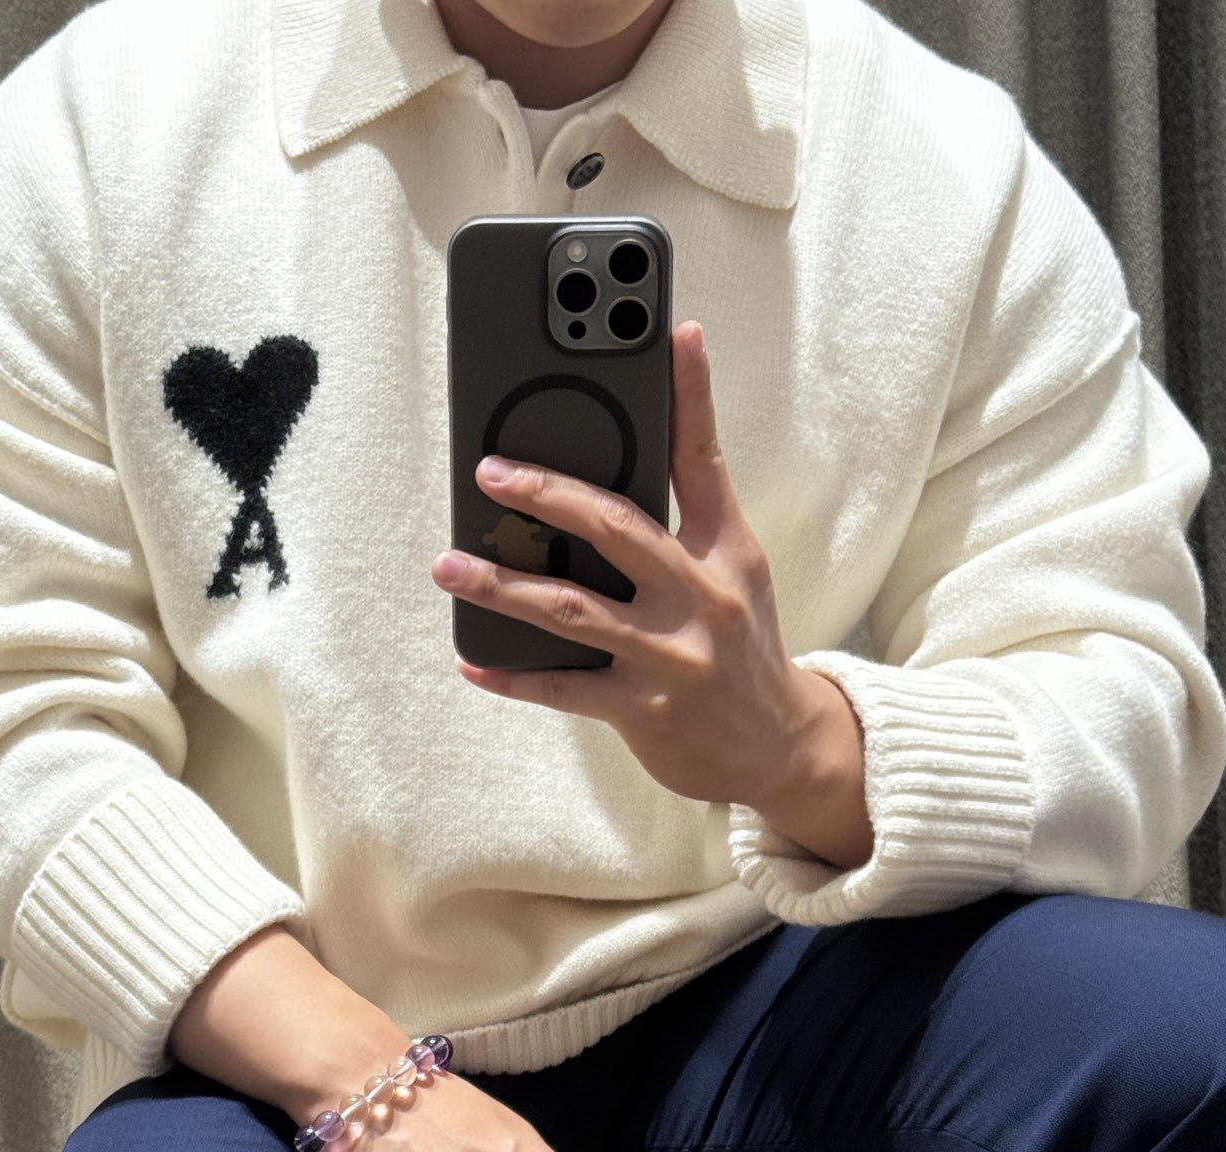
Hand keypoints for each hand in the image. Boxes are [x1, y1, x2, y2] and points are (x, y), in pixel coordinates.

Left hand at [430, 319, 829, 812]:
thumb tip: (604, 474)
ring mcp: (671, 655)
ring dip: (501, 586)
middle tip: (489, 472)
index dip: (690, 392)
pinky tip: (471, 661)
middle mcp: (702, 597)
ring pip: (571, 609)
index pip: (705, 458)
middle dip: (547, 493)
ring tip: (448, 565)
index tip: (673, 330)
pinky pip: (563, 689)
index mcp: (727, 550)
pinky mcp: (644, 709)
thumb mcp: (733, 574)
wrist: (777, 748)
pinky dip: (512, 676)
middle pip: (618, 526)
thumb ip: (684, 521)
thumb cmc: (739, 648)